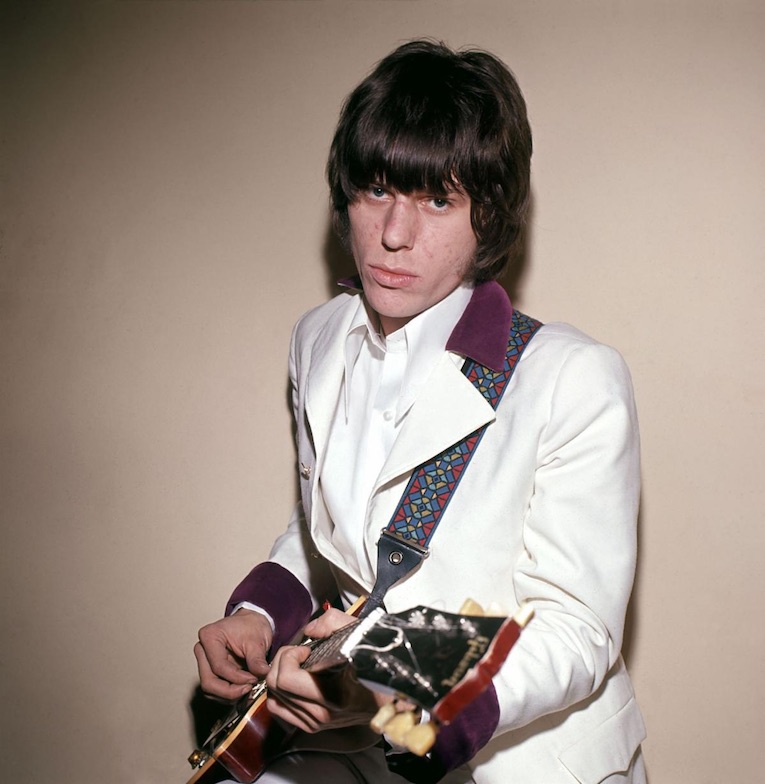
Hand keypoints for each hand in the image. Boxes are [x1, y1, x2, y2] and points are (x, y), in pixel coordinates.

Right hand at [195, 609, 272, 700]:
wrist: (253, 624)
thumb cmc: (252, 626)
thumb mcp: (257, 641)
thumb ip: (257, 659)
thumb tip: (261, 675)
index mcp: (210, 636)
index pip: (218, 666)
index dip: (236, 678)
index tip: (253, 679)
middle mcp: (202, 650)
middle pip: (209, 682)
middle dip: (230, 691)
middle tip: (249, 689)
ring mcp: (205, 663)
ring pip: (210, 690)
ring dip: (230, 695)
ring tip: (248, 689)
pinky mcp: (210, 672)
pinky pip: (215, 690)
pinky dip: (229, 695)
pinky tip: (243, 689)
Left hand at [265, 608, 384, 732]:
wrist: (392, 694)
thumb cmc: (376, 662)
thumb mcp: (360, 633)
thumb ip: (332, 622)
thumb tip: (309, 631)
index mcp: (332, 694)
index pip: (287, 678)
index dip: (290, 655)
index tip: (306, 648)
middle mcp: (322, 714)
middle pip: (276, 686)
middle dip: (281, 661)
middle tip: (299, 652)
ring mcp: (316, 723)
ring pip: (274, 699)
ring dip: (281, 676)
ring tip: (299, 665)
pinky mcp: (313, 727)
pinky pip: (280, 710)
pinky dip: (281, 692)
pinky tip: (298, 680)